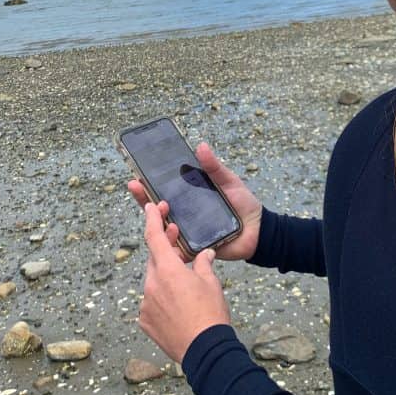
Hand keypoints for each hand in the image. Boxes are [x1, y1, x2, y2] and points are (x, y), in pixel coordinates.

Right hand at [127, 141, 261, 262]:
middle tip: (136, 185)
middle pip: (158, 209)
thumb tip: (201, 146)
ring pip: (164, 229)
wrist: (259, 230)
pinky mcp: (196, 248)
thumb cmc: (243, 204)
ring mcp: (188, 233)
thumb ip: (214, 167)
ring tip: (160, 205)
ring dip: (157, 217)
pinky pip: (179, 248)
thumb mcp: (229, 181)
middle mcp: (185, 215)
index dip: (149, 185)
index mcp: (190, 199)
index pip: (164, 192)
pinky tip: (169, 231)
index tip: (137, 175)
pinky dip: (172, 241)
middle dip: (144, 198)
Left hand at [138, 200, 230, 364]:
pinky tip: (178, 305)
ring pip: (153, 281)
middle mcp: (151, 285)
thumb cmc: (211, 313)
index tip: (149, 206)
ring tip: (184, 282)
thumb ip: (203, 264)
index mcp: (168, 270)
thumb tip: (205, 254)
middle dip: (165, 248)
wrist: (205, 351)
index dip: (151, 219)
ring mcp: (146, 304)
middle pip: (155, 259)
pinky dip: (161, 298)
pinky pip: (151, 302)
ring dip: (165, 276)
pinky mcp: (145, 321)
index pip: (154, 237)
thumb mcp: (211, 283)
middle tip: (177, 239)